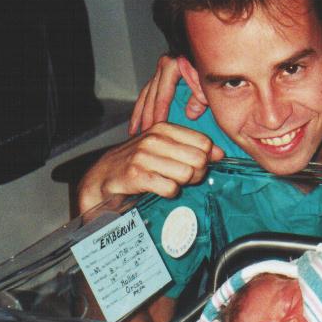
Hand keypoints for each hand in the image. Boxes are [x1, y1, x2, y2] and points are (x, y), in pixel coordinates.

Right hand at [78, 122, 224, 212]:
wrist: (102, 178)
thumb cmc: (136, 163)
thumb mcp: (164, 149)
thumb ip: (192, 148)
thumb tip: (220, 153)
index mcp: (164, 129)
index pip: (204, 143)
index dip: (205, 159)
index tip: (194, 166)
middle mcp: (154, 139)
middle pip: (199, 159)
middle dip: (196, 174)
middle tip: (182, 178)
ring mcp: (144, 156)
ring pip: (186, 174)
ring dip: (181, 184)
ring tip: (168, 183)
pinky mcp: (136, 176)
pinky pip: (170, 188)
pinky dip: (169, 193)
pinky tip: (159, 189)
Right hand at [129, 55, 207, 133]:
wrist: (213, 45)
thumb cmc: (211, 61)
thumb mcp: (207, 80)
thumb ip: (199, 96)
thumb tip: (191, 114)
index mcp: (172, 65)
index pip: (162, 95)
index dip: (159, 114)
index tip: (156, 128)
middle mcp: (163, 65)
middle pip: (151, 96)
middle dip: (146, 117)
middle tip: (144, 135)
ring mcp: (161, 69)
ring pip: (146, 94)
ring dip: (140, 113)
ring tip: (134, 130)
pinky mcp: (163, 73)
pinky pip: (149, 92)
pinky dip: (143, 106)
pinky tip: (139, 118)